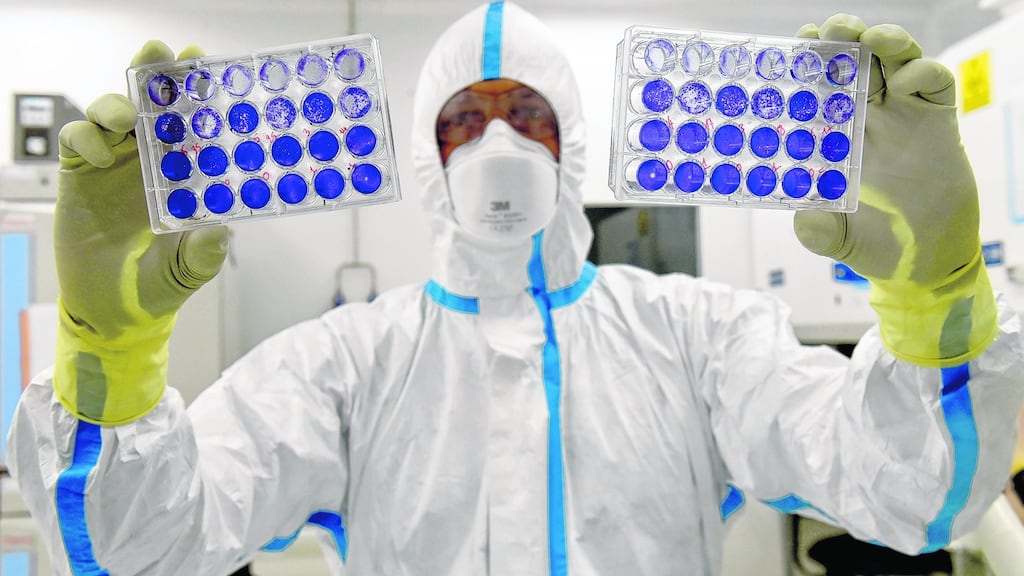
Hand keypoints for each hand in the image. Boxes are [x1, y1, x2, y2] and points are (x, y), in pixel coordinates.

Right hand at [54, 41, 227, 423]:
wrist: (113, 311)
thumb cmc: (159, 285)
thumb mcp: (190, 271)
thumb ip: (206, 254)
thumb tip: (222, 233)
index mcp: (184, 173)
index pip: (192, 124)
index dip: (198, 94)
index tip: (208, 67)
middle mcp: (151, 161)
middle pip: (152, 106)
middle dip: (157, 76)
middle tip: (164, 55)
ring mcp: (114, 165)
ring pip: (112, 113)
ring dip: (118, 104)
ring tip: (127, 117)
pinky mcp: (79, 176)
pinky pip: (78, 141)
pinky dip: (86, 138)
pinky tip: (99, 156)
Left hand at [792, 15, 995, 366]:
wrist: (922, 263)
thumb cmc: (871, 244)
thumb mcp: (833, 238)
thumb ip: (815, 228)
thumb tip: (804, 216)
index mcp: (833, 136)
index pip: (817, 87)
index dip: (807, 63)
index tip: (795, 46)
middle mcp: (866, 118)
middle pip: (853, 61)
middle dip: (841, 38)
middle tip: (831, 32)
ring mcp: (903, 115)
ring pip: (893, 60)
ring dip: (883, 40)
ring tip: (871, 39)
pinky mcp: (938, 121)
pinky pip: (934, 81)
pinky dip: (920, 70)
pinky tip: (905, 81)